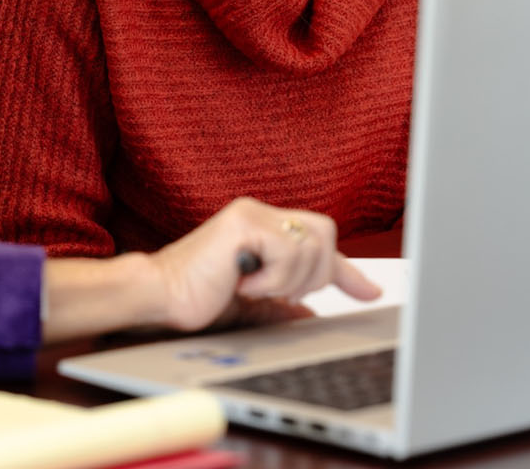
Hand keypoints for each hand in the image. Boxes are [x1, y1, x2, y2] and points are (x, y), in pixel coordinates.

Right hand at [147, 198, 380, 331]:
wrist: (160, 296)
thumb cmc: (194, 299)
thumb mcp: (250, 306)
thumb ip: (280, 305)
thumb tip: (311, 315)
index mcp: (261, 229)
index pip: (317, 242)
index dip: (347, 271)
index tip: (370, 292)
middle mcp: (259, 214)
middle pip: (324, 235)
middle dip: (314, 275)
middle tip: (279, 294)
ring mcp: (251, 214)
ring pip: (312, 243)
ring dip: (290, 279)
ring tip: (255, 288)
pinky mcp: (244, 223)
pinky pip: (288, 250)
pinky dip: (273, 278)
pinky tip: (244, 283)